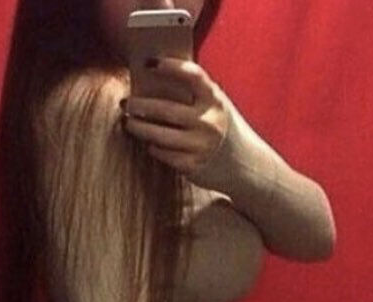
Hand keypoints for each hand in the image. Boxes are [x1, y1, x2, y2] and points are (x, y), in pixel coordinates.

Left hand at [120, 56, 230, 186]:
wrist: (246, 164)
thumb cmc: (223, 129)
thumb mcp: (216, 107)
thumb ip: (195, 96)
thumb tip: (153, 84)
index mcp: (215, 101)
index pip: (192, 76)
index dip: (170, 67)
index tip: (150, 63)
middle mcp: (208, 122)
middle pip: (165, 110)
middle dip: (140, 106)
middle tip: (126, 103)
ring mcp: (200, 146)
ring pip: (159, 135)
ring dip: (139, 128)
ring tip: (128, 123)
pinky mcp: (192, 166)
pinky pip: (163, 154)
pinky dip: (153, 147)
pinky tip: (148, 142)